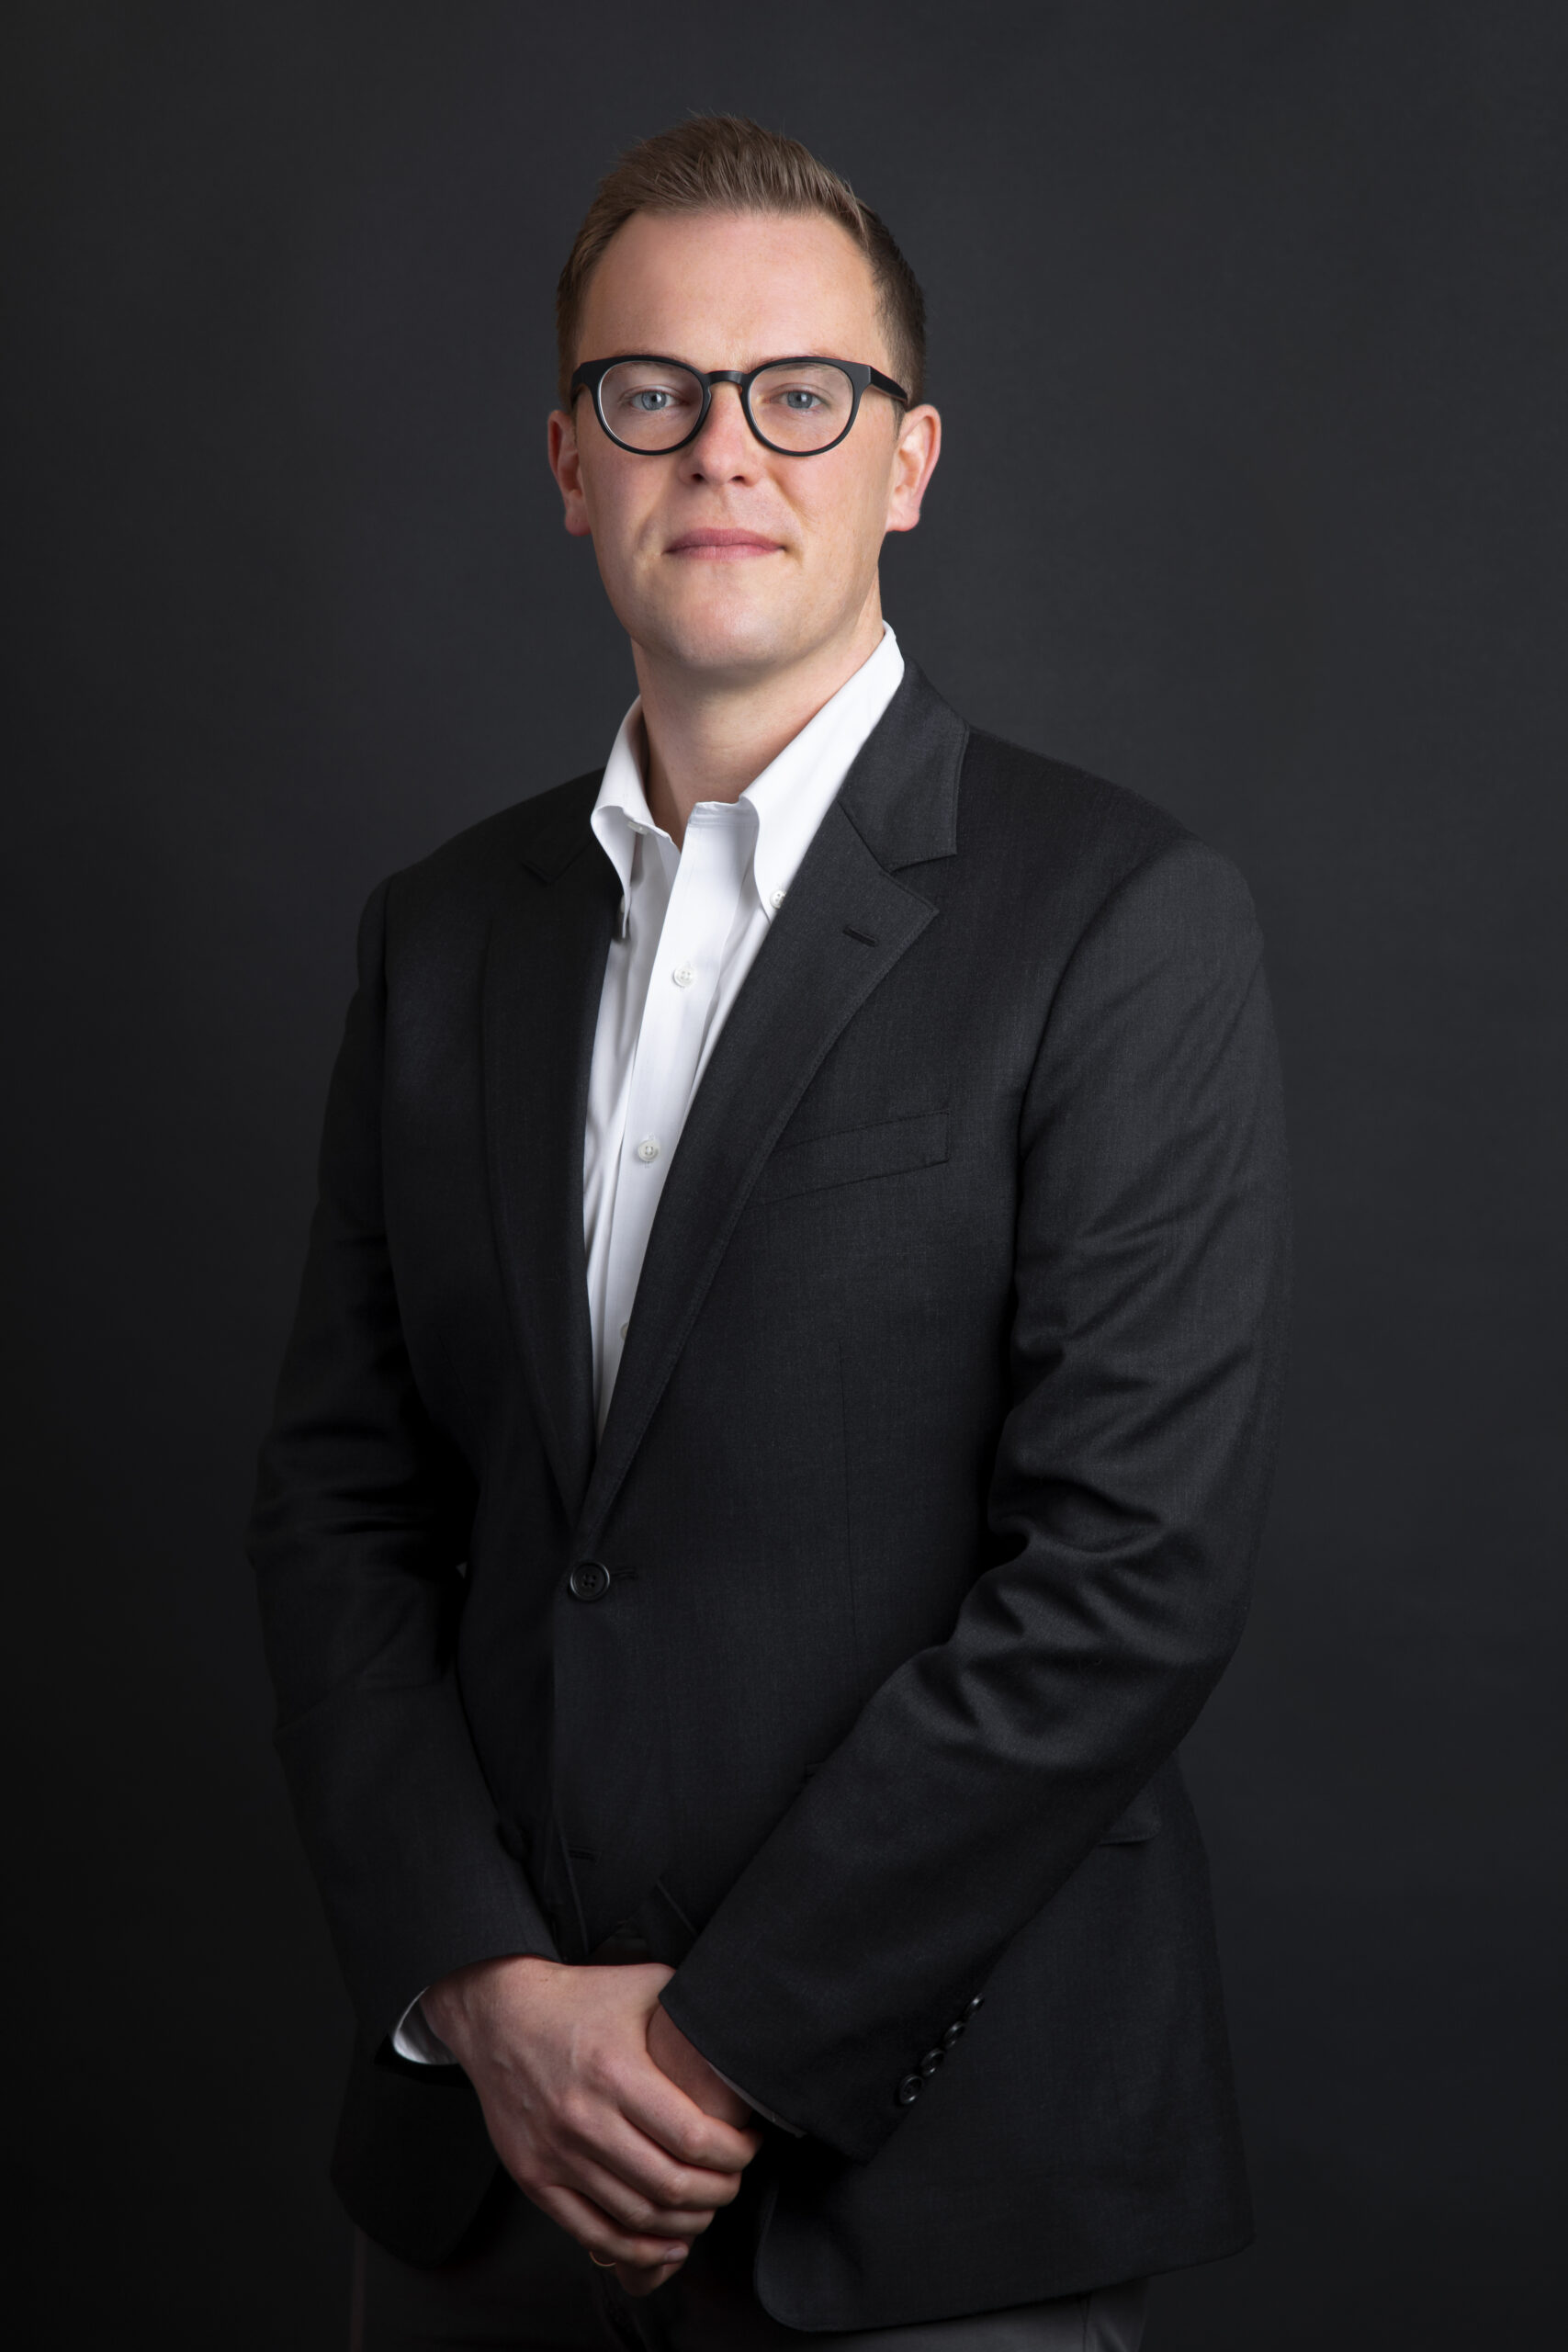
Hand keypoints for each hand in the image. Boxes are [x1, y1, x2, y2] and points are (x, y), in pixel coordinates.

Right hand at [421, 1955, 761, 2296]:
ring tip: (706, 2209)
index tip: (749, 2145)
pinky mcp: (535, 2177)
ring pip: (636, 2215)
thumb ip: (693, 2003)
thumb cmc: (577, 1998)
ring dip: (684, 2224)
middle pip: (670, 2184)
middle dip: (718, 2192)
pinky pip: (592, 2232)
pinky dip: (635, 2249)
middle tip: (734, 2181)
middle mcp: (584, 2119)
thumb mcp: (643, 1983)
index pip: (692, 2137)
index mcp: (616, 2072)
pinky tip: (666, 2243)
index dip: (734, 2153)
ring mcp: (556, 2154)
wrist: (499, 2015)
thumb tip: (744, 2021)